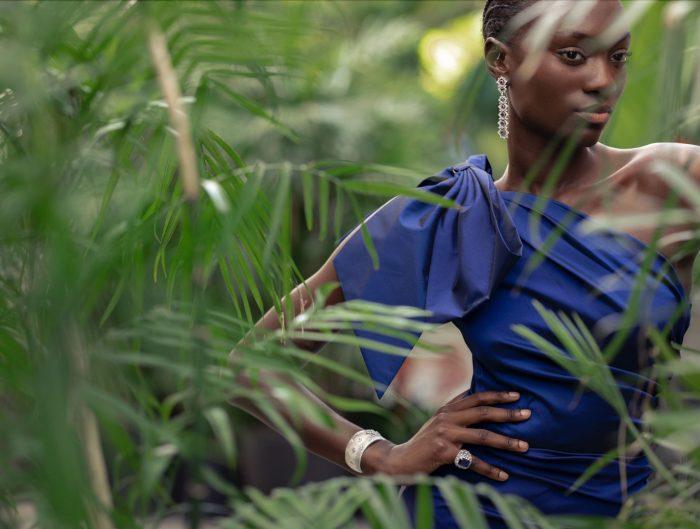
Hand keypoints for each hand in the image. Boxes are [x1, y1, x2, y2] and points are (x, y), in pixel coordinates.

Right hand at [383, 390, 530, 481]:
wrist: (402, 459)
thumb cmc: (424, 441)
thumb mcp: (438, 421)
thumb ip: (455, 410)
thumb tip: (475, 394)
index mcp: (448, 409)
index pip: (476, 396)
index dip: (497, 395)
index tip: (517, 395)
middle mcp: (447, 418)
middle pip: (482, 412)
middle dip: (507, 413)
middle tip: (527, 415)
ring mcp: (445, 434)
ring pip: (482, 436)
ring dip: (506, 441)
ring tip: (524, 446)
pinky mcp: (444, 452)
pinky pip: (473, 460)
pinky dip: (490, 469)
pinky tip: (503, 474)